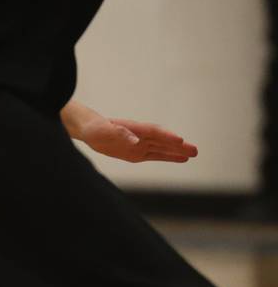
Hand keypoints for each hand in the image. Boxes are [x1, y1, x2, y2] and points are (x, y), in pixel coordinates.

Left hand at [72, 109, 197, 163]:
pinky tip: (182, 159)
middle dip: (178, 145)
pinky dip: (169, 157)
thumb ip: (119, 134)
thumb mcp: (104, 131)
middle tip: (196, 150)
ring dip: (178, 151)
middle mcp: (140, 136)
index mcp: (134, 128)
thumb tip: (134, 140)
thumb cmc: (95, 128)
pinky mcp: (137, 153)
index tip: (180, 140)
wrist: (89, 130)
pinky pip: (156, 155)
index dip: (166, 136)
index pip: (153, 132)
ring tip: (195, 154)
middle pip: (162, 140)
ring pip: (162, 148)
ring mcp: (140, 144)